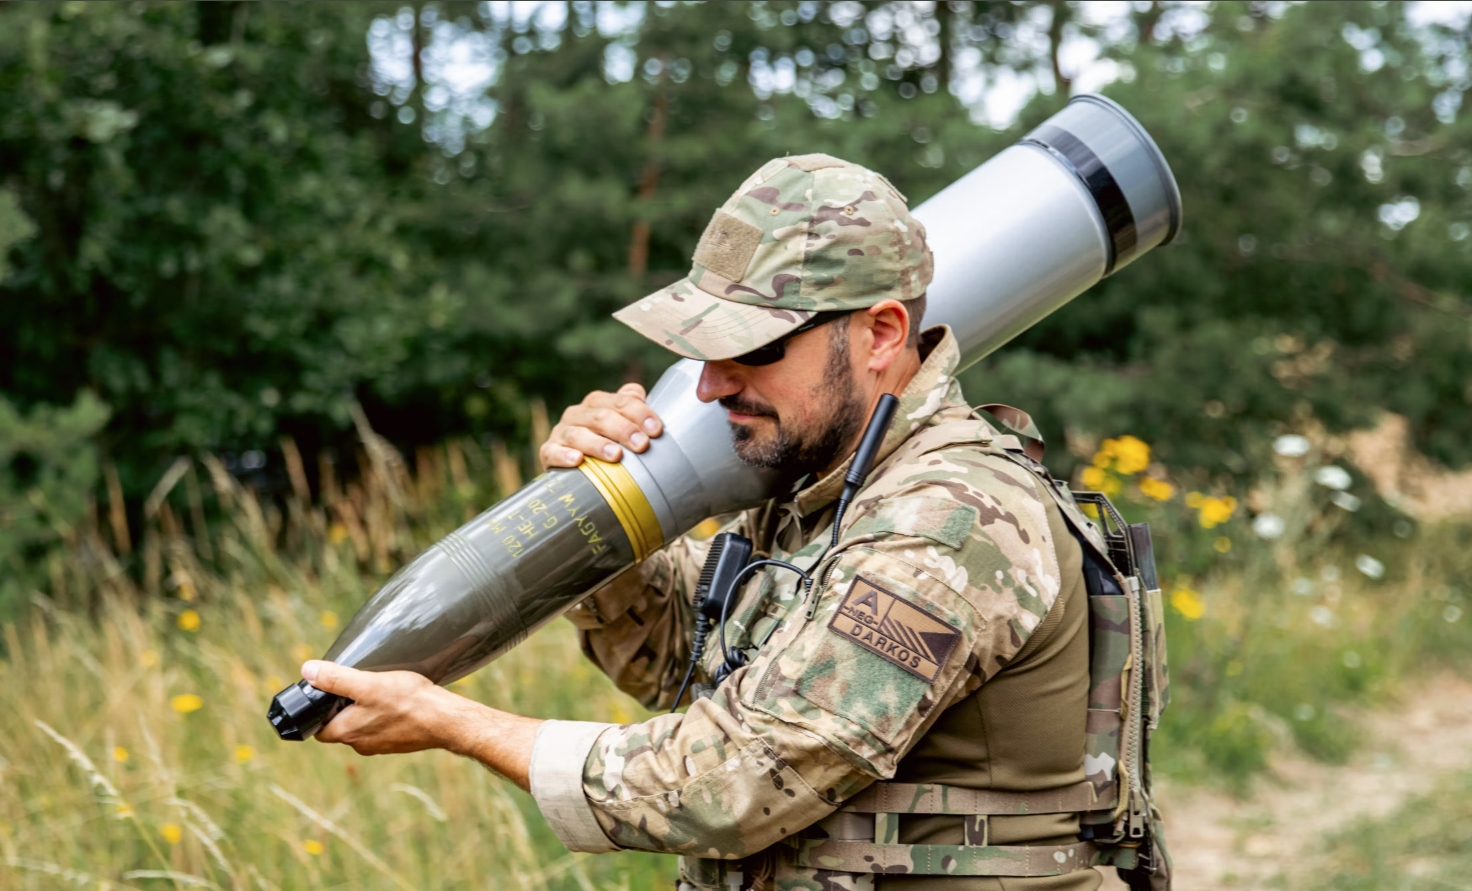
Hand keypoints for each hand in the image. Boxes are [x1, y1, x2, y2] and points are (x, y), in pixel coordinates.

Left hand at [303, 661, 541, 788]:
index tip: (328, 692)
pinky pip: (382, 728)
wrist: (446, 720)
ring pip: (362, 727)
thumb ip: (335, 679)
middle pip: (339, 726)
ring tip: (379, 690)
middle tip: (356, 685)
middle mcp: (361, 744)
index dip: (319, 710)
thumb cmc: (408, 702)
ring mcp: (381, 745)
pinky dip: (384, 715)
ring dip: (364, 711)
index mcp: (347, 733)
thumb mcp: (368, 684)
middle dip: (343, 708)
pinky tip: (397, 701)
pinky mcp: (398, 742)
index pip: (319, 728)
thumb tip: (307, 671)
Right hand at [540, 382, 662, 467]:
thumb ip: (631, 408)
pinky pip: (552, 452)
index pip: (620, 401)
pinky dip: (564, 455)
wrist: (575, 473)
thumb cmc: (608, 446)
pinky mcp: (548, 452)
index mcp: (597, 403)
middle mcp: (577, 414)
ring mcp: (561, 433)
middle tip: (642, 445)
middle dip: (623, 430)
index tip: (656, 430)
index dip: (639, 413)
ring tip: (615, 455)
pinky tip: (578, 460)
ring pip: (577, 434)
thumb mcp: (623, 427)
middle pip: (601, 416)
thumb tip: (639, 393)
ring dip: (597, 444)